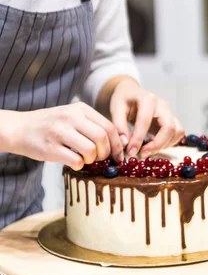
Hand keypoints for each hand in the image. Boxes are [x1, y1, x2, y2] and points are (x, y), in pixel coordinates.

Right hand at [2, 103, 123, 169]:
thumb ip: (93, 125)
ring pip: (90, 150)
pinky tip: (73, 162)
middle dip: (106, 153)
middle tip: (100, 158)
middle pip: (102, 138)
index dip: (117, 144)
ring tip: (85, 159)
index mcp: (80, 109)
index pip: (109, 126)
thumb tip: (121, 143)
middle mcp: (70, 117)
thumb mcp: (73, 116)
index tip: (118, 155)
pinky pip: (75, 161)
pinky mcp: (50, 148)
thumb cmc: (52, 125)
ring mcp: (59, 132)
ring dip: (92, 160)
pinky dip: (79, 165)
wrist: (19, 128)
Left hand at [109, 78, 183, 159]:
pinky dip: (168, 143)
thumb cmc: (123, 100)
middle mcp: (162, 105)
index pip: (146, 121)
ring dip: (164, 145)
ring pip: (177, 131)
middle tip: (142, 154)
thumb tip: (125, 144)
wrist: (132, 93)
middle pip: (169, 127)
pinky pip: (178, 134)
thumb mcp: (115, 109)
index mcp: (147, 99)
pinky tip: (154, 145)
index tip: (130, 152)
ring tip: (148, 149)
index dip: (138, 139)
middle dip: (157, 144)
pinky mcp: (173, 120)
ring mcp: (170, 112)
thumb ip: (119, 126)